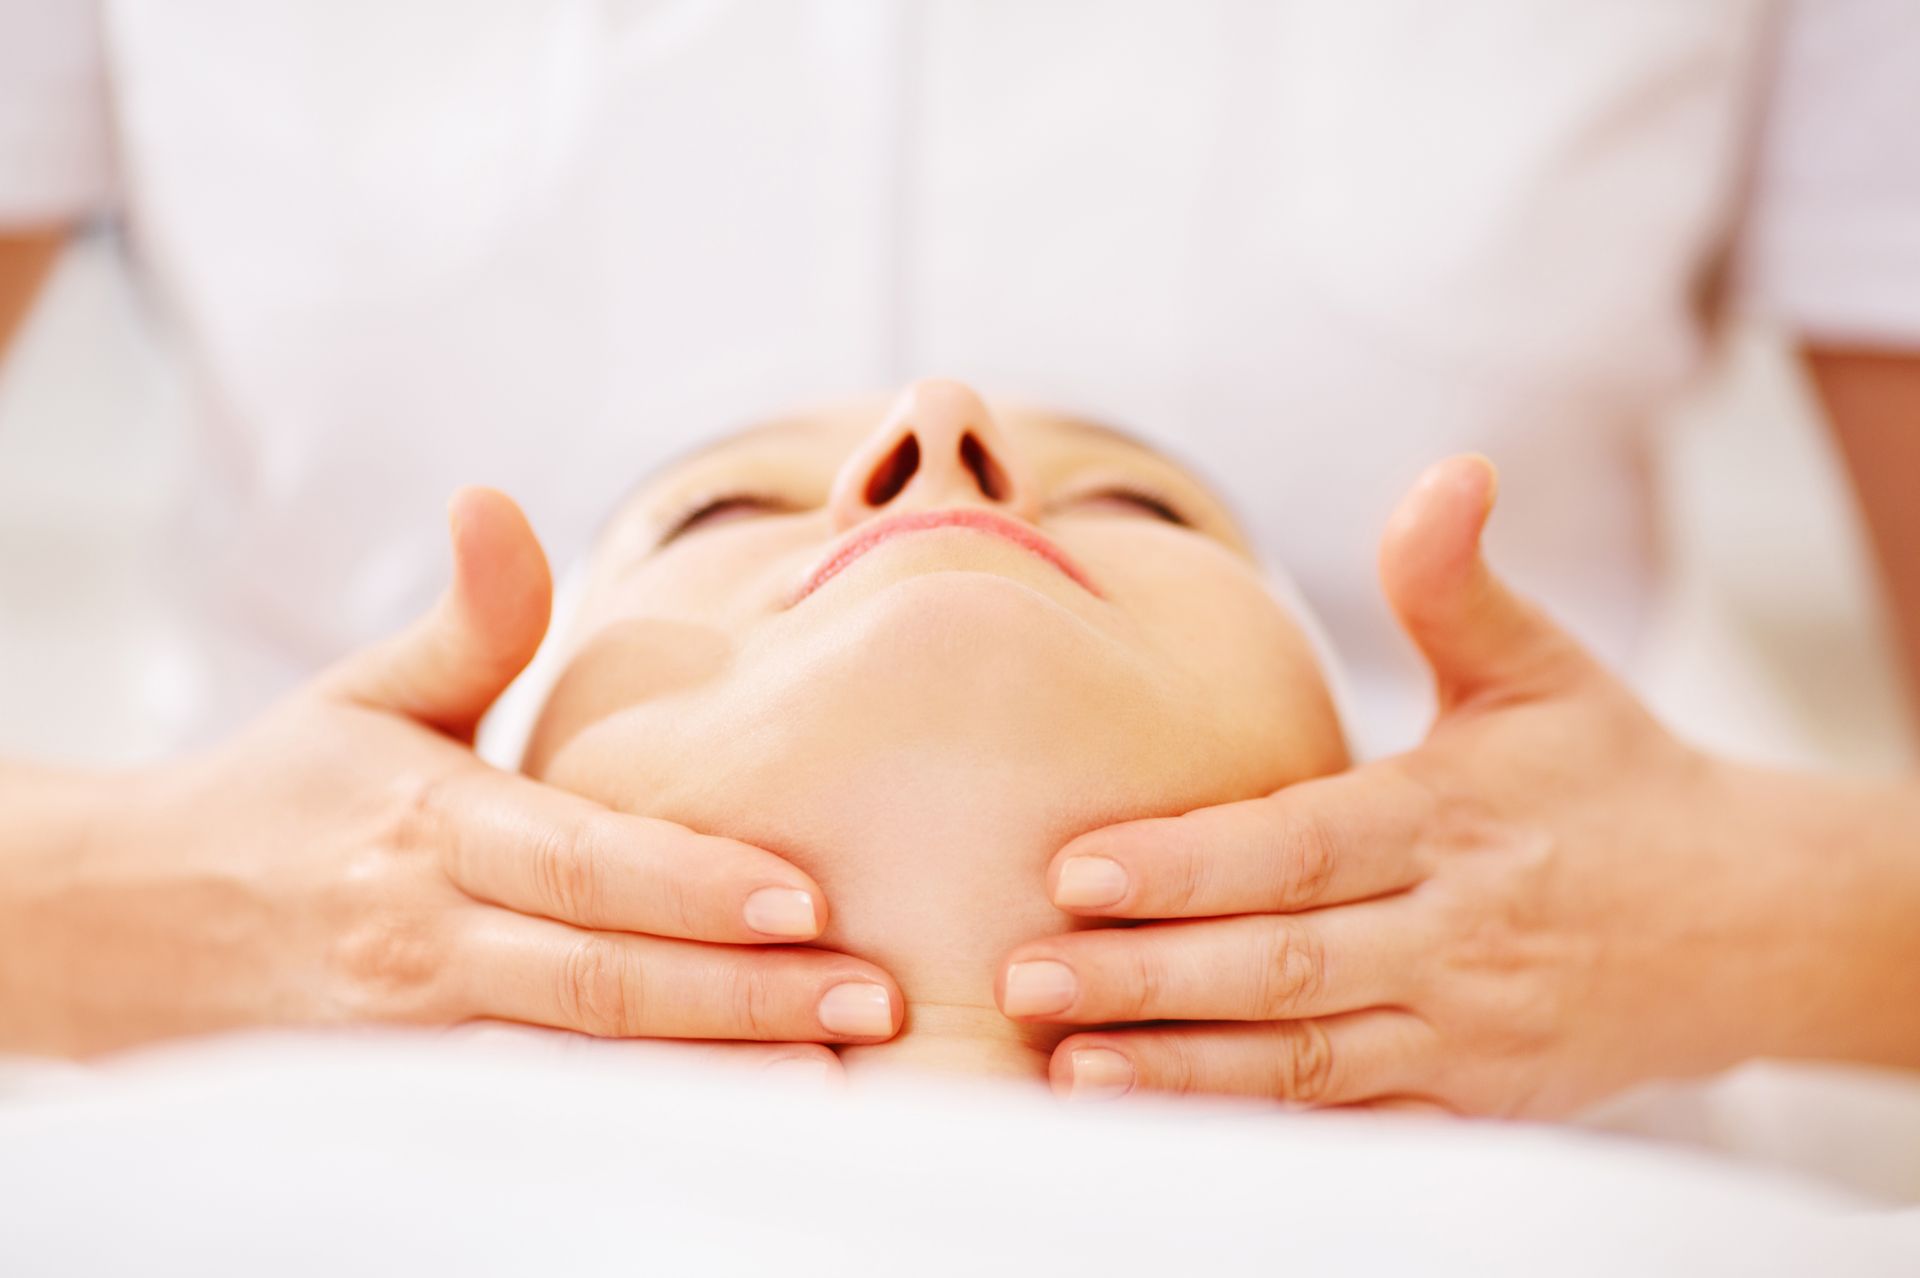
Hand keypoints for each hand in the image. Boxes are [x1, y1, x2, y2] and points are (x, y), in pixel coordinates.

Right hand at [1, 489, 899, 1061]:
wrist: (133, 925)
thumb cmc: (285, 795)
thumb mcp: (366, 694)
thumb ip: (468, 622)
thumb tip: (495, 498)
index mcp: (429, 824)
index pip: (576, 861)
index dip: (687, 883)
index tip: (805, 896)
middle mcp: (425, 937)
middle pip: (597, 980)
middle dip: (740, 998)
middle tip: (871, 1000)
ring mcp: (416, 1032)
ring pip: (575, 1068)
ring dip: (706, 1078)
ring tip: (832, 1080)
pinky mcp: (411, 1092)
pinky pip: (537, 1117)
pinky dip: (632, 1122)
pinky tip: (729, 1120)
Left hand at [998, 458, 1831, 1115]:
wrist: (1752, 923)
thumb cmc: (1616, 781)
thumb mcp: (1543, 670)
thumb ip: (1457, 584)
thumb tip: (1449, 469)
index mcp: (1454, 819)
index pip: (1301, 846)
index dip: (1189, 863)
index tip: (1075, 868)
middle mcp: (1456, 935)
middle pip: (1282, 963)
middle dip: (1147, 976)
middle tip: (1023, 975)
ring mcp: (1467, 1032)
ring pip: (1307, 1062)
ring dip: (1184, 1069)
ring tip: (1070, 1069)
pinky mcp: (1477, 1102)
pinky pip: (1355, 1128)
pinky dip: (1263, 1131)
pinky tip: (1170, 1122)